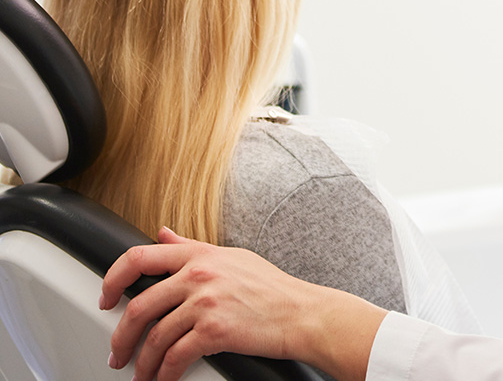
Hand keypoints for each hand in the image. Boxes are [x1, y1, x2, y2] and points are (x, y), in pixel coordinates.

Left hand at [102, 228, 383, 380]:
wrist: (300, 312)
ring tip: (141, 375)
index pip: (140, 256)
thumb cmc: (270, 286)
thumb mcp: (230, 257)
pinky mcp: (215, 330)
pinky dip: (164, 375)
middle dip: (120, 337)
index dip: (112, 278)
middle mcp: (199, 274)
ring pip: (154, 337)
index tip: (105, 297)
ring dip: (141, 363)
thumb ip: (191, 247)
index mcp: (200, 254)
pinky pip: (175, 358)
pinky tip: (163, 380)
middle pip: (139, 306)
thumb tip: (163, 234)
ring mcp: (206, 301)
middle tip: (116, 352)